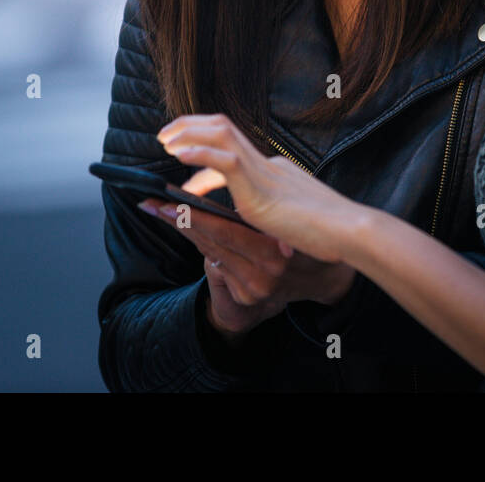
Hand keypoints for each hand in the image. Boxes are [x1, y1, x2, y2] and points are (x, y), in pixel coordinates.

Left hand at [137, 197, 357, 338]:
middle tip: (153, 204)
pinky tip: (186, 228)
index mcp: (277, 250)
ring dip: (185, 230)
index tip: (171, 203)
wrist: (331, 279)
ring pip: (211, 252)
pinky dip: (202, 244)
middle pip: (212, 242)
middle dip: (180, 221)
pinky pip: (217, 264)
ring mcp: (254, 287)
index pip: (226, 232)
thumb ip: (266, 209)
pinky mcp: (247, 296)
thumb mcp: (296, 222)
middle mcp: (264, 271)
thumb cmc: (316, 240)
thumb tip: (241, 188)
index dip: (195, 217)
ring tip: (159, 210)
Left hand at [156, 113, 367, 263]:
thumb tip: (265, 221)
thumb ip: (276, 214)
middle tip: (164, 135)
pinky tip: (179, 154)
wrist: (350, 232)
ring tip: (165, 140)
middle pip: (223, 128)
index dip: (202, 152)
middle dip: (190, 127)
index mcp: (276, 172)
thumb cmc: (330, 232)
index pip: (232, 152)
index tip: (180, 157)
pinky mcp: (259, 188)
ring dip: (188, 133)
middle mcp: (268, 165)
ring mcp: (264, 174)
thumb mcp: (295, 218)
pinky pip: (224, 161)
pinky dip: (199, 153)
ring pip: (220, 135)